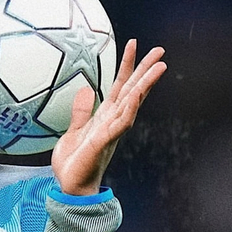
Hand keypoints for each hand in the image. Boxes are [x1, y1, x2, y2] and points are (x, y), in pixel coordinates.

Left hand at [51, 39, 166, 195]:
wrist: (70, 187)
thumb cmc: (74, 163)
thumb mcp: (73, 132)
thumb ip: (81, 113)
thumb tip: (86, 92)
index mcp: (105, 117)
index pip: (120, 86)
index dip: (128, 66)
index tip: (135, 45)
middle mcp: (112, 121)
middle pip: (133, 90)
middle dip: (146, 70)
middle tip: (161, 50)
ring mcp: (111, 131)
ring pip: (132, 103)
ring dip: (145, 85)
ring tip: (159, 66)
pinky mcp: (104, 142)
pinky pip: (119, 123)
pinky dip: (128, 109)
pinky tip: (135, 95)